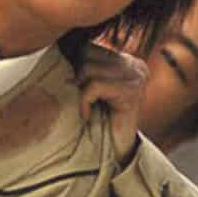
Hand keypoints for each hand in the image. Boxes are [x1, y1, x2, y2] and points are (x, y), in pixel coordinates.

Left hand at [76, 42, 147, 158]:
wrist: (114, 152)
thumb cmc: (98, 119)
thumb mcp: (91, 87)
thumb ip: (86, 66)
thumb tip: (60, 44)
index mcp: (126, 59)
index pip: (90, 46)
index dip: (75, 65)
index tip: (74, 86)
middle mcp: (135, 64)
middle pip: (89, 54)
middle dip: (77, 77)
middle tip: (80, 99)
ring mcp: (136, 77)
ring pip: (89, 69)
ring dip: (80, 91)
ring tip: (84, 107)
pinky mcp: (132, 91)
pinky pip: (95, 85)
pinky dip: (84, 101)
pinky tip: (85, 115)